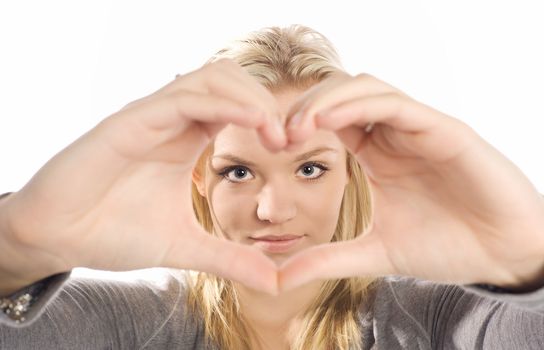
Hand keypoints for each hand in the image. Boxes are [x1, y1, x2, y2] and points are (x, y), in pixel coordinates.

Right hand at [2, 59, 284, 294]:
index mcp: (187, 139)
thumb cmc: (113, 233)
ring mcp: (151, 116)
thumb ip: (229, 258)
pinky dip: (222, 103)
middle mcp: (172, 121)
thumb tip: (275, 281)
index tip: (295, 147)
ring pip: (212, 78)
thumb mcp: (184, 247)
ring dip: (251, 98)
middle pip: (231, 81)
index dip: (271, 120)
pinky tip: (250, 124)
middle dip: (267, 103)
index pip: (238, 106)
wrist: (58, 237)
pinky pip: (183, 97)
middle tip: (289, 138)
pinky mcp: (129, 121)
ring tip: (275, 132)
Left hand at [279, 72, 543, 290]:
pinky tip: (328, 122)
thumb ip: (327, 260)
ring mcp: (418, 128)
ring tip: (298, 127)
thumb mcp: (373, 253)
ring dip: (325, 100)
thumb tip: (277, 279)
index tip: (270, 147)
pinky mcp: (443, 129)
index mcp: (377, 154)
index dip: (297, 126)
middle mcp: (394, 135)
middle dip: (303, 107)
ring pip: (365, 88)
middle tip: (277, 135)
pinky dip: (358, 105)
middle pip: (340, 95)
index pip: (329, 120)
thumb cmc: (446, 247)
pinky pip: (395, 103)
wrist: (501, 258)